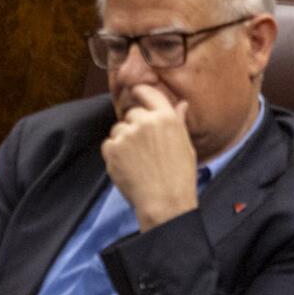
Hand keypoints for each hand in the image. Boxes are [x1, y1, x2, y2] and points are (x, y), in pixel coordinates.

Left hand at [102, 85, 199, 230]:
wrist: (165, 203)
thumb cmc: (180, 177)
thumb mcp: (185, 145)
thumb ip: (178, 121)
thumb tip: (181, 104)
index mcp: (166, 117)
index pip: (147, 91)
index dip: (140, 93)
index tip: (137, 96)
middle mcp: (145, 121)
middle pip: (131, 114)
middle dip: (135, 126)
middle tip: (145, 148)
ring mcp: (127, 134)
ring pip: (118, 129)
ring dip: (123, 140)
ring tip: (138, 160)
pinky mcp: (112, 149)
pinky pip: (108, 144)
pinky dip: (114, 154)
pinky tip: (128, 167)